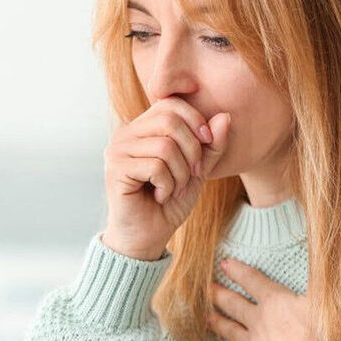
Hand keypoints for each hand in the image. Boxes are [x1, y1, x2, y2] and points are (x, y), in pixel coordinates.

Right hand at [101, 97, 230, 260]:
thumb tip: (225, 116)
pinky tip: (160, 196)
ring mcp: (118, 150)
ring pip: (165, 146)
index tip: (207, 144)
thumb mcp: (200, 170)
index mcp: (143, 127)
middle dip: (192, 150)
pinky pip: (155, 166)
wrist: (148, 236)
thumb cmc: (171, 201)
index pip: (171, 104)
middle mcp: (126, 133)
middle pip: (170, 120)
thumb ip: (212, 144)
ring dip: (180, 174)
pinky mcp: (115, 169)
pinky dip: (168, 185)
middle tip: (192, 174)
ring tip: (173, 189)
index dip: (195, 120)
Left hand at [206, 257, 319, 340]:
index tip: (224, 263)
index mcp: (275, 302)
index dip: (238, 271)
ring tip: (206, 316)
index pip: (252, 281)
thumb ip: (319, 273)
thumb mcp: (323, 298)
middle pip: (235, 304)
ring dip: (218, 321)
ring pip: (231, 330)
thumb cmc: (319, 335)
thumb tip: (319, 247)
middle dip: (219, 294)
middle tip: (205, 287)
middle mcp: (259, 321)